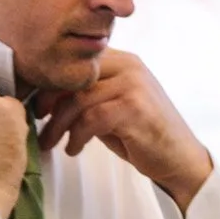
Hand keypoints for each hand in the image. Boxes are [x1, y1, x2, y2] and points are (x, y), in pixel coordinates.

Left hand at [32, 50, 213, 211]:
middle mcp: (129, 67)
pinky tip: (74, 148)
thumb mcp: (113, 106)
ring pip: (79, 99)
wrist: (180, 158)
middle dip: (51, 101)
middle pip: (75, 77)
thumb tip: (47, 97)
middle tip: (39, 121)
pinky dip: (77, 136)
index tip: (40, 104)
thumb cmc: (142, 134)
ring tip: (51, 141)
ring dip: (59, 124)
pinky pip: (92, 118)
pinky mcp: (134, 109)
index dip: (53, 82)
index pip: (78, 62)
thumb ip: (89, 95)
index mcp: (123, 60)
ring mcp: (134, 86)